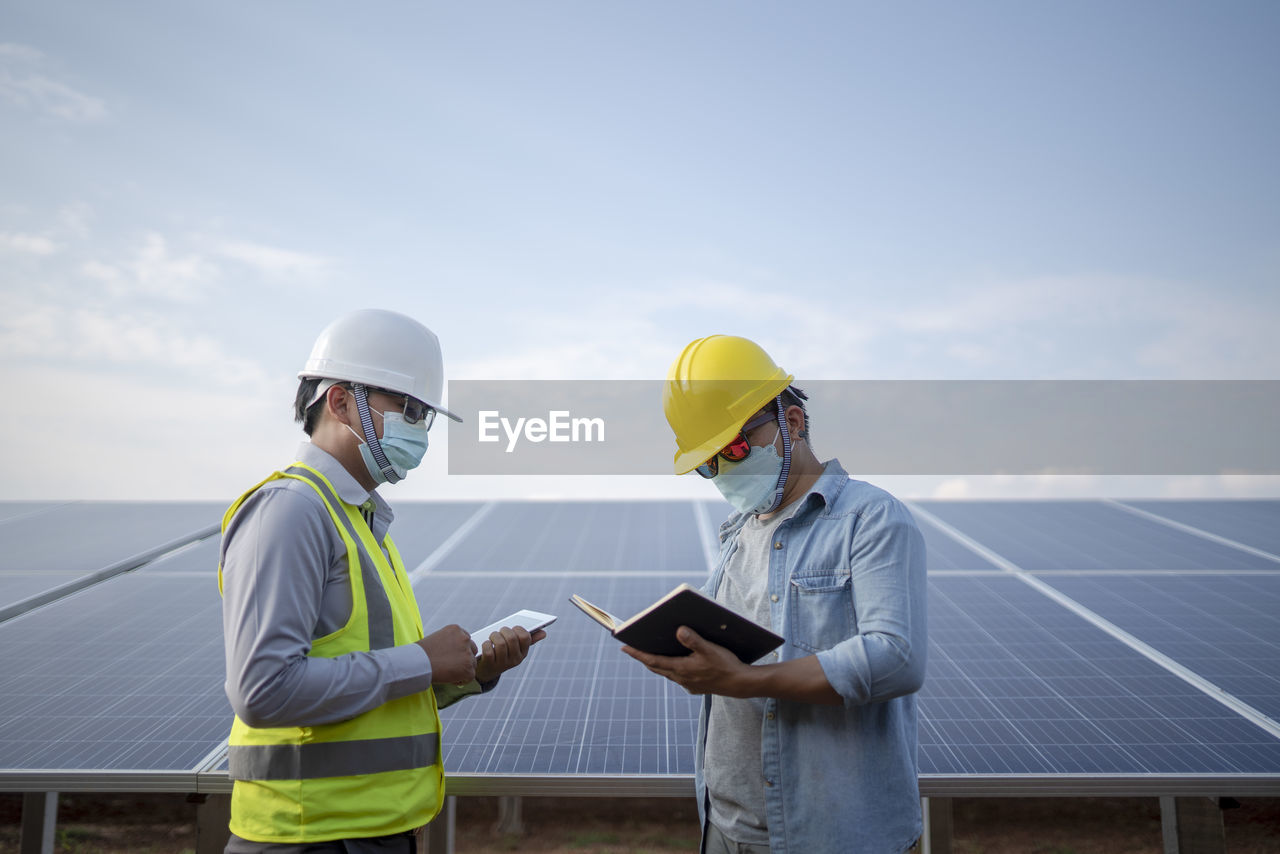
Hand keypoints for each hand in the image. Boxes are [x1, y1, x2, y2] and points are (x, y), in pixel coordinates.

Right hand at [417, 625, 477, 684]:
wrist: (417, 663)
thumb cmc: (421, 653)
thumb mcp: (436, 638)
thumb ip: (449, 642)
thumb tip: (453, 653)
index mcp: (456, 629)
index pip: (465, 639)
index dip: (460, 649)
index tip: (454, 656)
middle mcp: (464, 639)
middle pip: (472, 650)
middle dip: (465, 658)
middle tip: (453, 666)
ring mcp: (467, 653)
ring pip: (472, 663)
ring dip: (463, 669)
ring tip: (449, 673)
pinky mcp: (468, 667)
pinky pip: (471, 676)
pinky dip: (462, 680)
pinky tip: (450, 679)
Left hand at [474, 626, 545, 683]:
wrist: (487, 671)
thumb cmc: (502, 653)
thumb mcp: (515, 648)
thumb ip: (529, 640)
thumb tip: (544, 633)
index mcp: (523, 653)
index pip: (525, 637)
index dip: (518, 629)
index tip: (513, 629)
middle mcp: (515, 660)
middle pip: (511, 638)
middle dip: (504, 630)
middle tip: (500, 631)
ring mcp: (503, 664)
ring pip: (500, 644)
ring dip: (494, 636)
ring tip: (492, 636)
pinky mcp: (490, 665)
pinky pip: (489, 650)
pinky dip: (486, 644)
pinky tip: (486, 644)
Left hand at [622, 627, 753, 696]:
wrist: (741, 684)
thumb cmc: (726, 665)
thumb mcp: (710, 649)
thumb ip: (693, 640)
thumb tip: (678, 630)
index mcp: (681, 669)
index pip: (653, 661)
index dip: (638, 654)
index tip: (624, 647)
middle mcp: (681, 679)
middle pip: (657, 667)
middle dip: (644, 657)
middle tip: (632, 648)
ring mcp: (688, 684)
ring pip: (667, 672)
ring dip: (658, 663)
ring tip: (650, 653)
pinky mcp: (696, 686)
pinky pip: (678, 677)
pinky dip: (672, 668)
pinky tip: (676, 662)